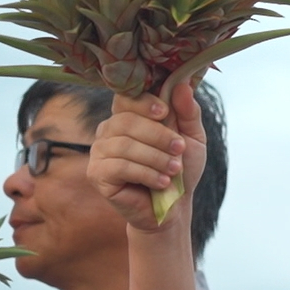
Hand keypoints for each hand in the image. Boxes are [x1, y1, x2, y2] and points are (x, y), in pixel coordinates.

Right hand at [88, 81, 205, 233]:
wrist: (173, 206)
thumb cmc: (180, 169)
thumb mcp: (193, 138)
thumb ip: (188, 112)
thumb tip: (182, 83)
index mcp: (129, 116)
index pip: (126, 97)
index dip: (143, 102)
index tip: (164, 112)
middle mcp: (109, 130)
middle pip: (126, 121)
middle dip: (158, 135)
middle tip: (180, 149)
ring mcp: (99, 152)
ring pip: (124, 144)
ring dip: (156, 157)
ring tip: (175, 169)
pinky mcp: (96, 174)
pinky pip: (119, 167)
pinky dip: (146, 173)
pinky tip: (162, 182)